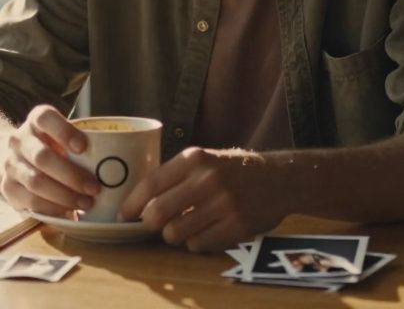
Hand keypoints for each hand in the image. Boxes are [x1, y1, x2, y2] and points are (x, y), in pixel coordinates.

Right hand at [0, 105, 100, 216]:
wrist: (16, 160)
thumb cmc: (53, 146)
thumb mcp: (64, 135)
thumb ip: (84, 142)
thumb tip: (121, 159)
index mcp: (35, 121)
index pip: (45, 118)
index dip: (64, 131)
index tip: (84, 147)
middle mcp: (19, 140)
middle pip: (42, 157)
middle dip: (72, 175)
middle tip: (95, 188)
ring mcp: (10, 164)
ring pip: (36, 181)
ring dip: (64, 196)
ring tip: (86, 204)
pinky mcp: (8, 188)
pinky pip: (30, 202)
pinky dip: (53, 209)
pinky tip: (69, 213)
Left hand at [118, 147, 287, 251]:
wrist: (280, 178)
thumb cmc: (234, 170)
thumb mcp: (205, 159)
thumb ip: (175, 174)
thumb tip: (138, 199)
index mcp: (195, 158)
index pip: (151, 184)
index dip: (132, 203)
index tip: (123, 215)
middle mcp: (208, 179)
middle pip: (158, 213)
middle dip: (149, 224)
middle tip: (151, 225)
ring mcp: (223, 204)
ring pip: (175, 233)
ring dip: (172, 235)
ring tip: (182, 227)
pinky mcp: (237, 226)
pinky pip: (198, 244)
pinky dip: (194, 243)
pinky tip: (204, 231)